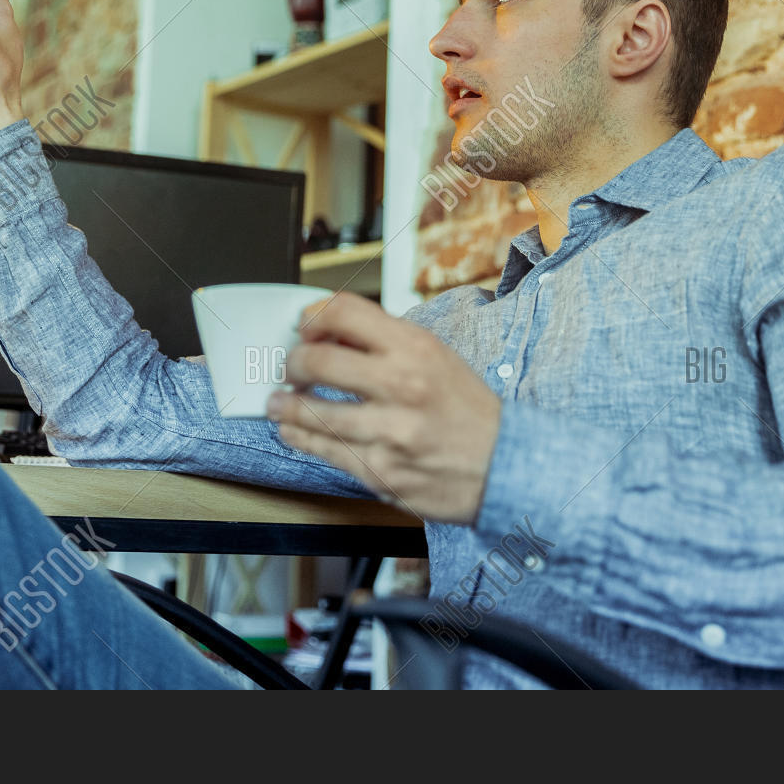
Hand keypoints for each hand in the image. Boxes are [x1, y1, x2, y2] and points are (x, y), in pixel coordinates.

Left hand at [266, 291, 501, 523]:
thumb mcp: (435, 357)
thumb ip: (385, 342)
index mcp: (415, 348)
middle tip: (290, 370)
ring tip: (280, 403)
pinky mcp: (380, 471)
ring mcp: (389, 431)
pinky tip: (293, 431)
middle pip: (317, 360)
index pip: (343, 312)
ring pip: (310, 412)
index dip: (312, 318)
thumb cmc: (465, 409)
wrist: (504, 465)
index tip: (304, 329)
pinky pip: (323, 451)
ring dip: (285, 406)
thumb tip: (328, 333)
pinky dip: (299, 438)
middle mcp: (401, 384)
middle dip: (292, 364)